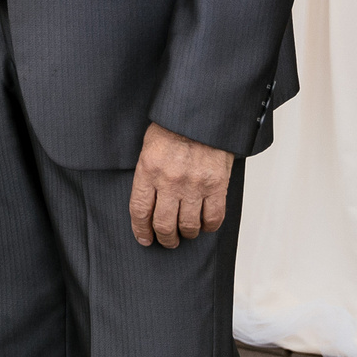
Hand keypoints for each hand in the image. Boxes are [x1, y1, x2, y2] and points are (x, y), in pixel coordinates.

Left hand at [129, 122, 233, 247]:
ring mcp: (194, 185)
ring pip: (188, 225)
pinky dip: (208, 227)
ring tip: (186, 233)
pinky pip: (213, 217)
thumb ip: (147, 174)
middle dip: (165, 238)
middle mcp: (170, 181)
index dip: (141, 229)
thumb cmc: (173, 127)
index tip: (144, 238)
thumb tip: (148, 201)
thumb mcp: (149, 147)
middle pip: (164, 224)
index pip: (140, 210)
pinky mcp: (216, 186)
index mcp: (149, 170)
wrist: (201, 115)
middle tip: (167, 241)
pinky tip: (204, 225)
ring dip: (186, 234)